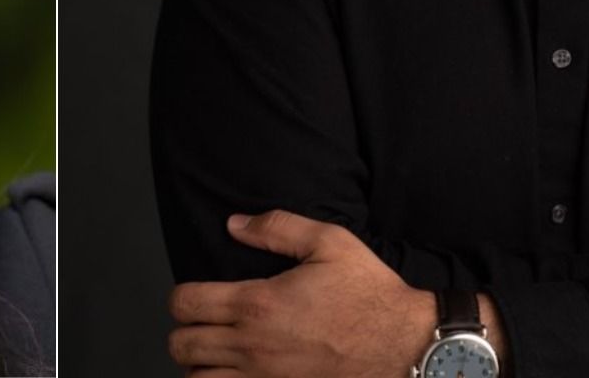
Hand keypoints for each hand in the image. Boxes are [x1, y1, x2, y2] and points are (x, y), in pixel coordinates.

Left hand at [166, 209, 436, 376]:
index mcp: (257, 303)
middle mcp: (252, 345)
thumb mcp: (329, 243)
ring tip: (215, 353)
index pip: (185, 304)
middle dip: (185, 331)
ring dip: (200, 365)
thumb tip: (234, 224)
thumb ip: (276, 228)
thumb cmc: (370, 294)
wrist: (407, 345)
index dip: (182, 298)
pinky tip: (236, 374)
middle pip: (182, 345)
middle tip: (204, 324)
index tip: (196, 296)